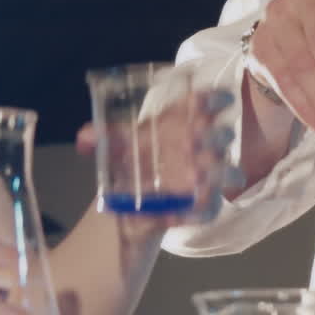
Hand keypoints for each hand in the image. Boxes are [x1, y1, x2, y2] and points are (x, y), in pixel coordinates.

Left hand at [75, 87, 234, 228]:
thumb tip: (84, 138)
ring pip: (230, 172)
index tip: (218, 98)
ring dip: (219, 172)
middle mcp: (202, 146)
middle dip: (214, 135)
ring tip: (195, 178)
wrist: (132, 197)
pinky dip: (199, 212)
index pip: (208, 102)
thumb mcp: (116, 146)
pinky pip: (211, 208)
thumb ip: (103, 138)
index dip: (216, 98)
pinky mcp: (205, 204)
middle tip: (193, 140)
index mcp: (183, 123)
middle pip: (223, 134)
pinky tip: (178, 216)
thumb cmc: (132, 159)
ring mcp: (207, 177)